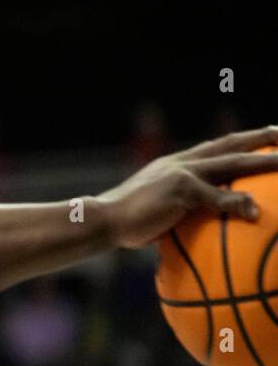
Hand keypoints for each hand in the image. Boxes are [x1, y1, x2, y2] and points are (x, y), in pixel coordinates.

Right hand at [93, 127, 277, 248]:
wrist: (104, 219)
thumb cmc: (129, 222)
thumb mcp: (160, 211)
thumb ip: (183, 212)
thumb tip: (199, 228)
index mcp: (177, 165)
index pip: (216, 147)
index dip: (241, 141)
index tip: (265, 136)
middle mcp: (182, 163)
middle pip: (229, 144)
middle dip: (260, 138)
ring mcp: (182, 173)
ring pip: (231, 162)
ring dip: (262, 160)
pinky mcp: (181, 190)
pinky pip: (216, 196)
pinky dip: (237, 203)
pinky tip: (254, 210)